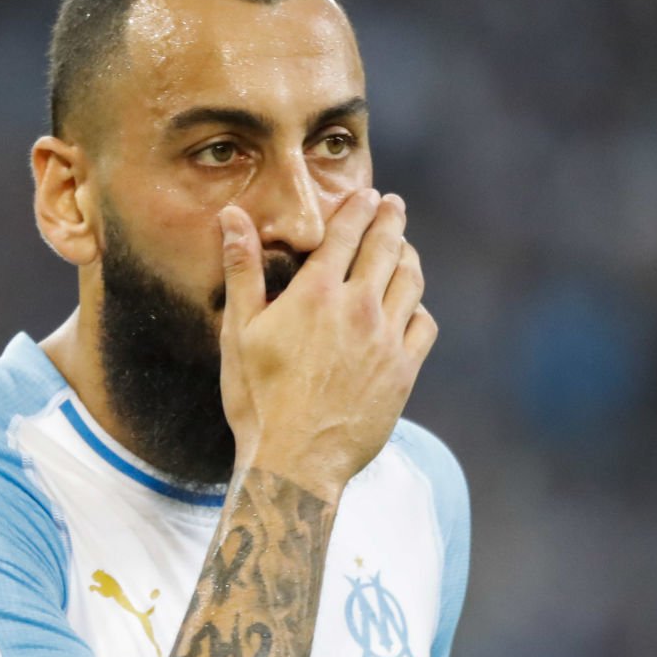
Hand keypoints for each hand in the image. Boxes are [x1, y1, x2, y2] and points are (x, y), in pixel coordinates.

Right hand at [218, 189, 436, 499]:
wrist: (295, 462)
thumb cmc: (257, 399)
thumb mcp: (239, 332)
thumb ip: (242, 270)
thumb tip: (232, 217)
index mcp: (316, 294)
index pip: (346, 233)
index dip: (358, 208)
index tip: (367, 194)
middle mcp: (358, 309)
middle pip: (386, 248)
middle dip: (391, 220)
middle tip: (393, 205)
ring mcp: (386, 340)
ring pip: (410, 282)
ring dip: (408, 257)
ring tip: (403, 249)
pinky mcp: (404, 372)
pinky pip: (424, 325)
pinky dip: (418, 309)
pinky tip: (409, 308)